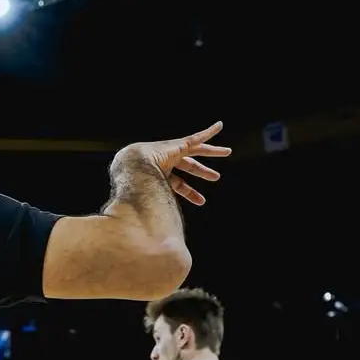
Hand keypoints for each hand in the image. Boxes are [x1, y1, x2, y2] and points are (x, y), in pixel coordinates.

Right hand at [116, 122, 231, 206]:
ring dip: (211, 151)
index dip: (190, 192)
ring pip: (196, 150)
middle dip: (202, 171)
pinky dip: (209, 131)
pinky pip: (197, 136)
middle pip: (188, 165)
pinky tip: (220, 125)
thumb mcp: (151, 200)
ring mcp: (172, 151)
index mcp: (159, 174)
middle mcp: (166, 161)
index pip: (178, 183)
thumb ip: (155, 211)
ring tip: (227, 152)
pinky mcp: (179, 143)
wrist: (132, 168)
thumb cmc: (138, 187)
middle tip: (215, 177)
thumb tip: (156, 234)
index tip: (201, 201)